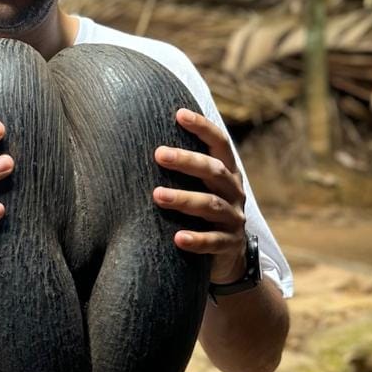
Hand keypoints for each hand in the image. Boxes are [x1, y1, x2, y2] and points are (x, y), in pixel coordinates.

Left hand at [153, 108, 247, 284]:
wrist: (228, 258)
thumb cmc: (201, 213)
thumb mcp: (199, 188)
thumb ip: (183, 169)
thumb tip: (137, 138)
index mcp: (227, 173)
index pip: (219, 144)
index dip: (203, 128)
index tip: (179, 114)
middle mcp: (234, 192)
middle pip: (214, 171)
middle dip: (187, 161)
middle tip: (158, 154)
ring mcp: (234, 219)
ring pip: (211, 205)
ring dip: (185, 199)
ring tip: (157, 195)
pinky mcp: (230, 246)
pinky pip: (214, 242)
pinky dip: (197, 240)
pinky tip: (177, 238)